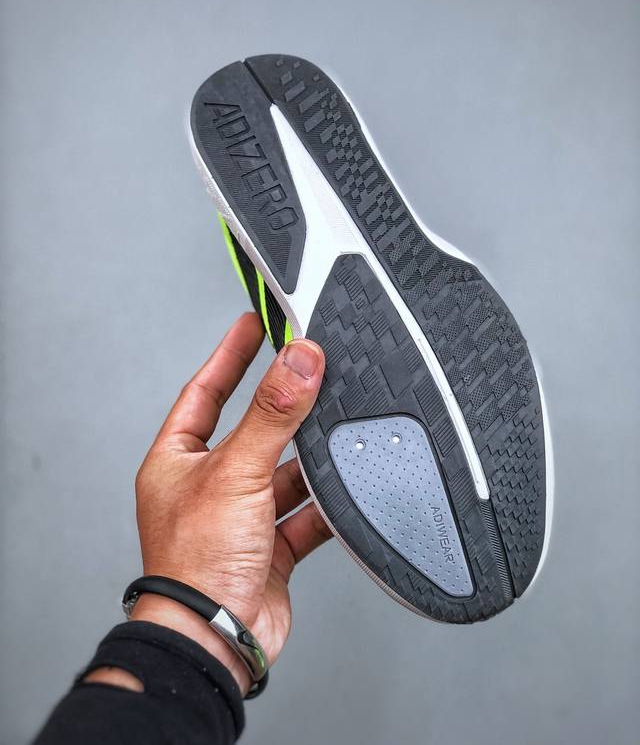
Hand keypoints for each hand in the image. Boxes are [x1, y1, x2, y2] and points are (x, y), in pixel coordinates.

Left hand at [127, 312, 329, 692]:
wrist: (216, 640)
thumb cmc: (195, 564)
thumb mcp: (236, 472)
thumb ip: (272, 414)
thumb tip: (298, 360)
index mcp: (179, 460)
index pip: (205, 390)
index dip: (230, 354)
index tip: (253, 323)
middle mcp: (208, 485)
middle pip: (253, 430)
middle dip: (283, 407)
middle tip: (310, 368)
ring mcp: (240, 516)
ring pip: (285, 472)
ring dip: (309, 460)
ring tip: (335, 430)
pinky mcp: (269, 545)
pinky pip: (304, 513)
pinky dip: (324, 504)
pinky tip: (342, 491)